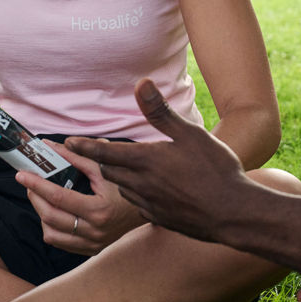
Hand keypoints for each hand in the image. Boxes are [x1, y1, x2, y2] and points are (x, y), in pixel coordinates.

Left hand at [16, 141, 143, 254]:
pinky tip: (54, 212)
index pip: (59, 196)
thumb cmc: (126, 187)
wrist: (145, 212)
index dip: (37, 184)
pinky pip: (60, 242)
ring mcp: (92, 244)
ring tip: (42, 197)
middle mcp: (96, 231)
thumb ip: (77, 156)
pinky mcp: (90, 250)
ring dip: (41, 213)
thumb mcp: (105, 168)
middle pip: (50, 216)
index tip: (22, 174)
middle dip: (35, 197)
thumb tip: (51, 147)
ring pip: (51, 234)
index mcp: (100, 210)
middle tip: (30, 182)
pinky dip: (51, 227)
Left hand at [65, 78, 257, 241]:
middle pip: (108, 172)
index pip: (104, 153)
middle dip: (98, 162)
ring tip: (117, 170)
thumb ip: (161, 111)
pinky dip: (133, 195)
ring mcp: (149, 204)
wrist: (233, 213)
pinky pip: (136, 205)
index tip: (68, 143)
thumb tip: (141, 83)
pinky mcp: (158, 218)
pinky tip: (144, 191)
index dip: (84, 147)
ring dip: (115, 179)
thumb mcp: (190, 133)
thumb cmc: (215, 169)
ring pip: (121, 189)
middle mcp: (141, 184)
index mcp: (146, 160)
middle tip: (91, 153)